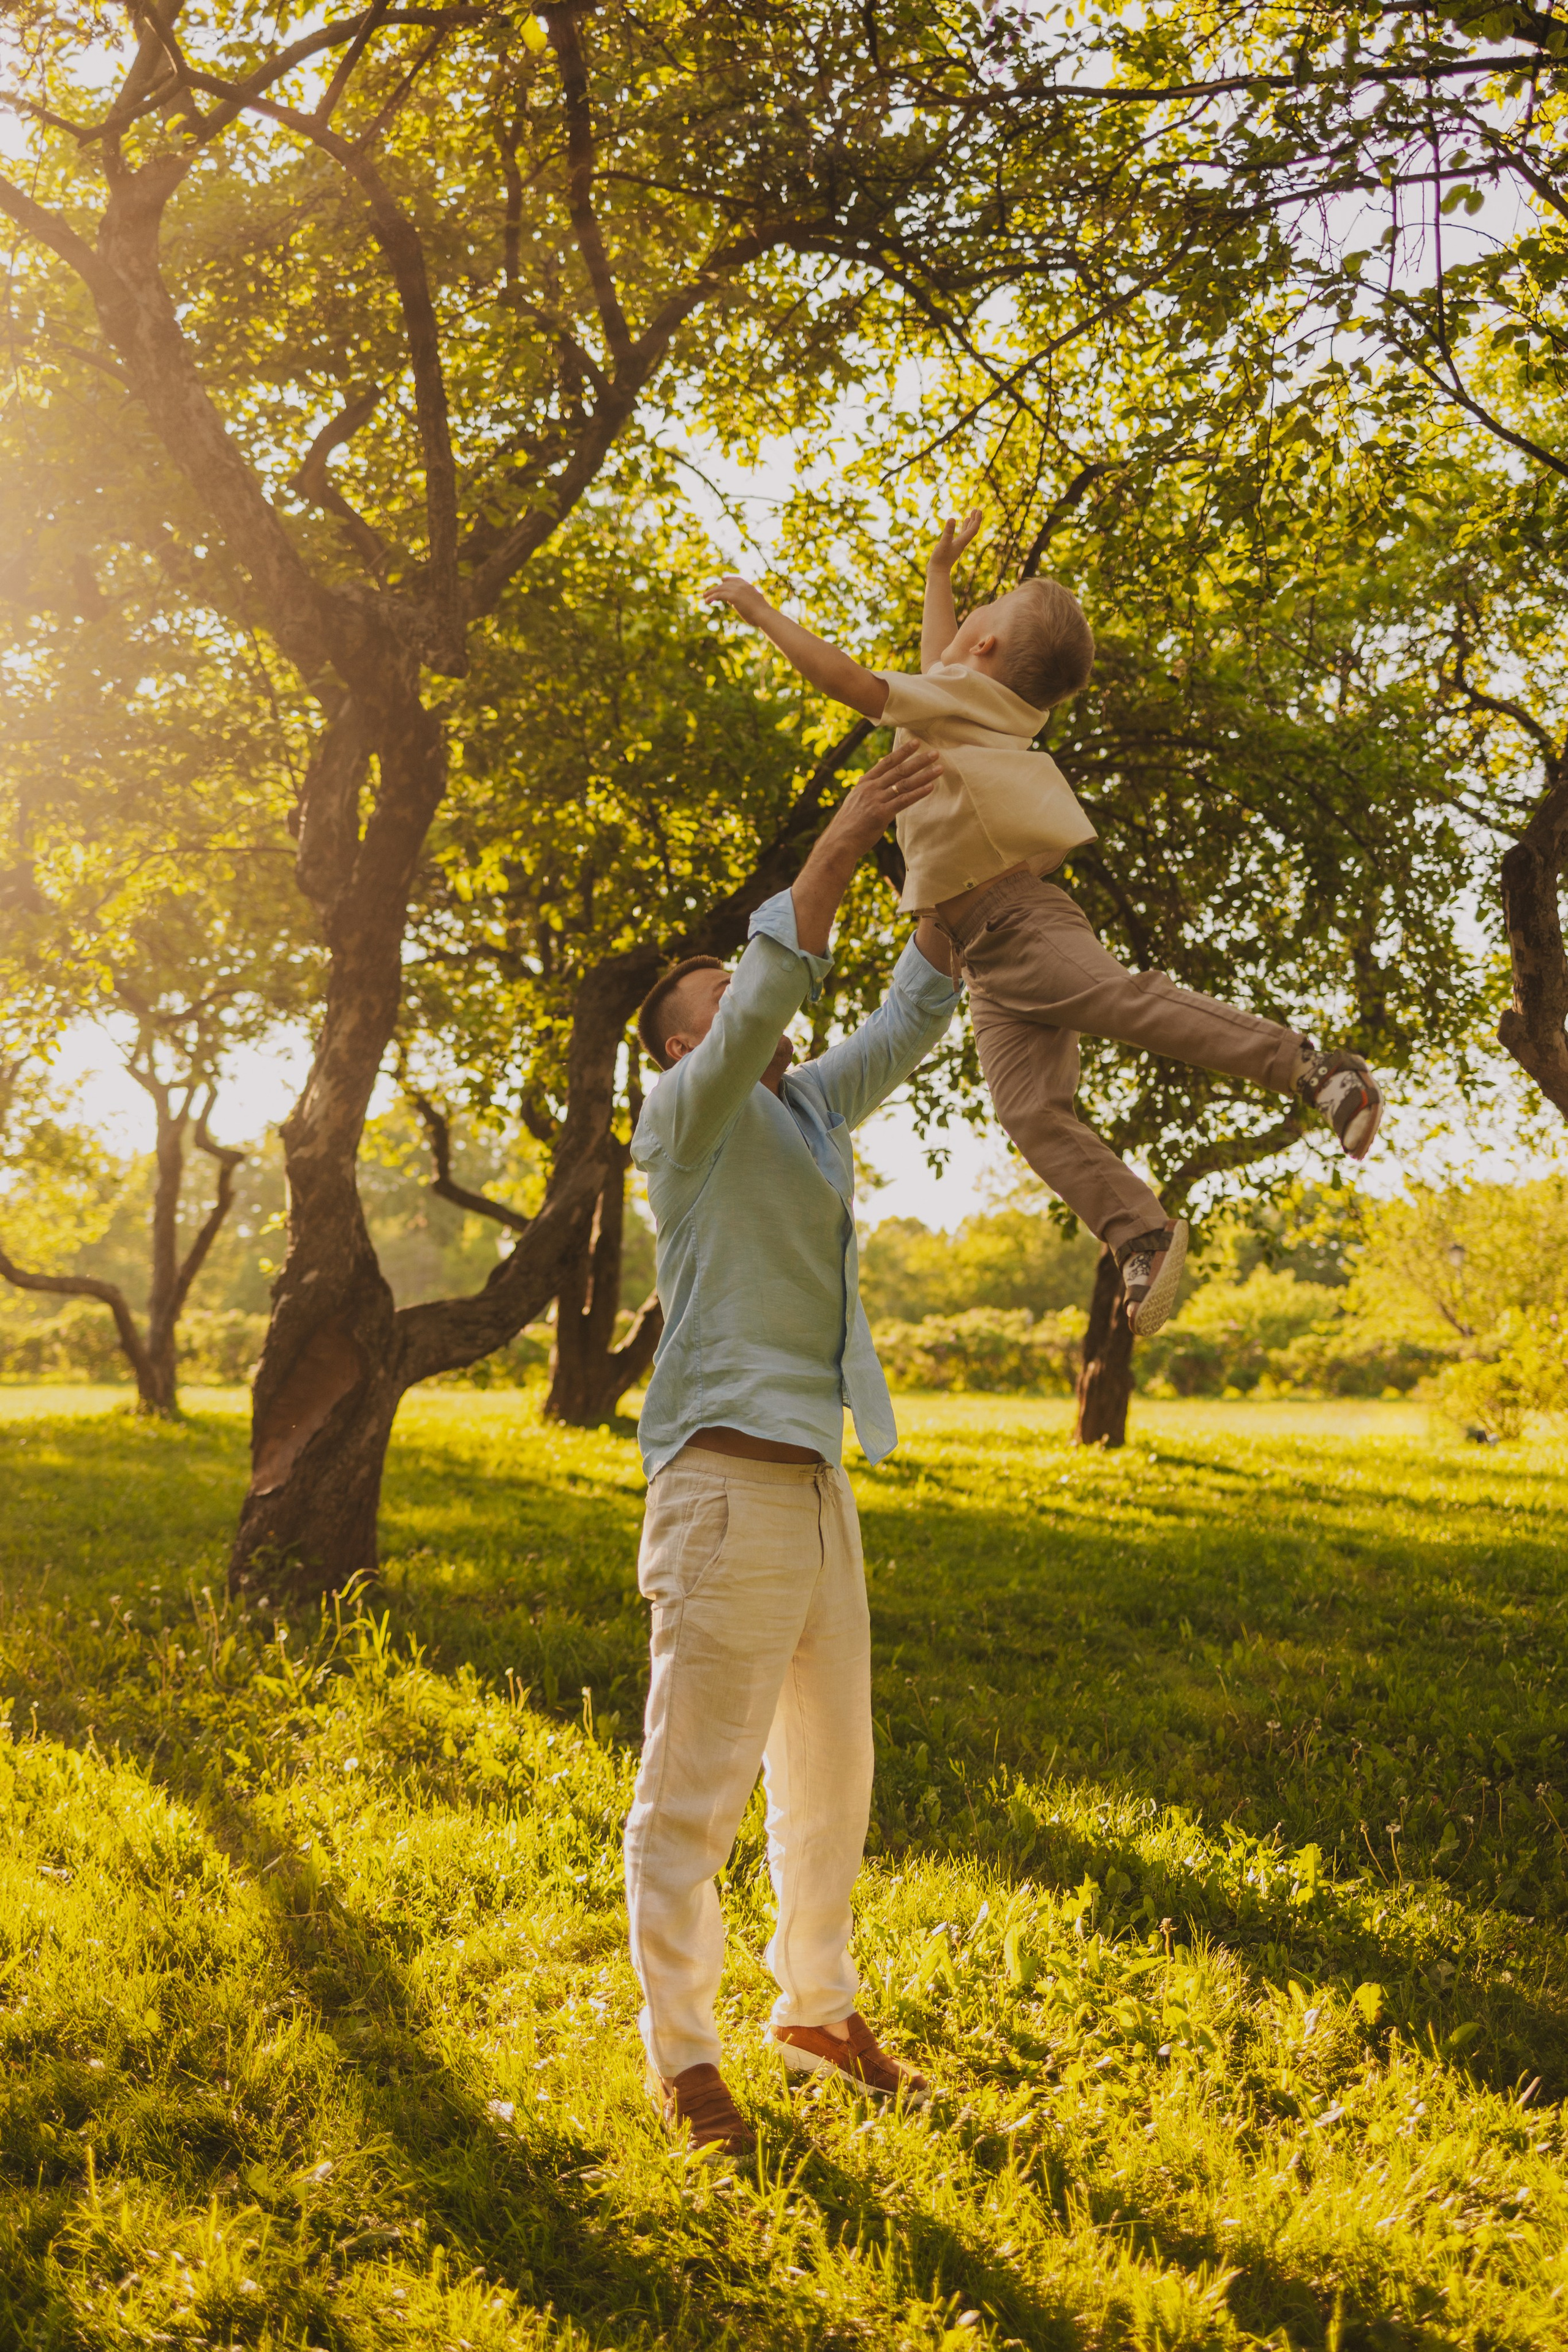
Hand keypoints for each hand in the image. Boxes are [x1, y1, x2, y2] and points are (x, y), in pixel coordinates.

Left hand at [703, 574, 764, 614]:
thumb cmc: (761, 614)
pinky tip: (706, 601)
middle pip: (726, 584)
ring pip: (720, 589)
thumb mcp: (753, 604)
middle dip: (716, 588)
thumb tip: (734, 603)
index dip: (728, 580)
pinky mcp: (733, 596)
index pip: (737, 580)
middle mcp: (742, 586)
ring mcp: (737, 590)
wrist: (764, 615)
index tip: (722, 580)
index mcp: (749, 587)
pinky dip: (712, 597)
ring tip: (704, 597)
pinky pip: (719, 595)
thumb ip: (745, 601)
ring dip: (711, 593)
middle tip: (708, 592)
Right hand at [818, 739, 941, 861]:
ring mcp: (876, 800)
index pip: (886, 762)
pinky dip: (918, 793)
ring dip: (923, 775)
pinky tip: (930, 787)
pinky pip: (903, 801)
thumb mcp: (856, 801)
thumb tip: (879, 786)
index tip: (916, 743)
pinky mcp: (881, 814)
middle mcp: (871, 788)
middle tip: (935, 753)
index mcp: (865, 783)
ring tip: (939, 768)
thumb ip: (869, 791)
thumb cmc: (849, 824)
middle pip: (899, 770)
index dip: (902, 752)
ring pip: (904, 784)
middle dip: (918, 760)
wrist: (839, 841)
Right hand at [928, 510, 981, 571]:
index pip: (973, 529)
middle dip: (975, 520)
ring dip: (968, 524)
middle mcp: (961, 543)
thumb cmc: (940, 559)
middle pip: (971, 530)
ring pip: (965, 533)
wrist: (937, 572)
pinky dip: (960, 530)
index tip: (978, 510)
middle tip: (976, 510)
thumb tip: (952, 518)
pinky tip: (956, 527)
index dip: (977, 520)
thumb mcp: (943, 543)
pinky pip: (959, 537)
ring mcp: (957, 546)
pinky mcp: (951, 548)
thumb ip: (948, 532)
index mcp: (962, 542)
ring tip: (969, 516)